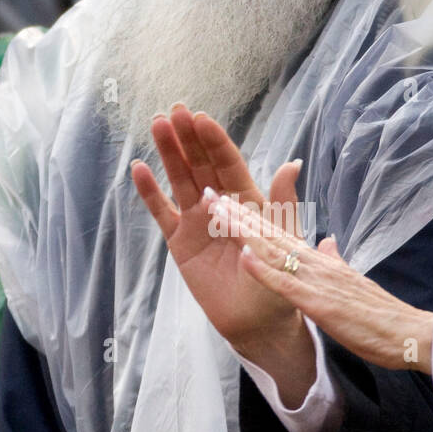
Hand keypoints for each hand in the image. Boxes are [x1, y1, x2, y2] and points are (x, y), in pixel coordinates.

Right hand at [132, 104, 317, 395]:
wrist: (256, 321)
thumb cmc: (277, 280)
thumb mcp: (284, 238)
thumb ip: (282, 201)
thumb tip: (293, 162)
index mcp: (247, 200)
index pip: (228, 163)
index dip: (214, 141)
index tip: (201, 118)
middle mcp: (220, 204)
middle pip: (201, 164)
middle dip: (189, 138)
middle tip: (175, 111)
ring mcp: (197, 220)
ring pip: (180, 180)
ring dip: (169, 154)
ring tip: (157, 125)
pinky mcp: (179, 241)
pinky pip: (162, 212)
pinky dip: (150, 192)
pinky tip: (139, 169)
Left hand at [210, 193, 432, 373]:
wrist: (408, 333)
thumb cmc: (380, 314)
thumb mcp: (351, 280)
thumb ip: (335, 260)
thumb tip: (327, 241)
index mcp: (322, 260)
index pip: (280, 234)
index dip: (251, 218)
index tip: (225, 203)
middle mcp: (317, 263)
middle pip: (270, 234)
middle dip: (237, 216)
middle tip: (208, 194)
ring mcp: (317, 281)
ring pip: (274, 251)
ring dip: (243, 232)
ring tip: (217, 214)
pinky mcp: (319, 303)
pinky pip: (286, 284)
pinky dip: (264, 271)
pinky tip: (243, 257)